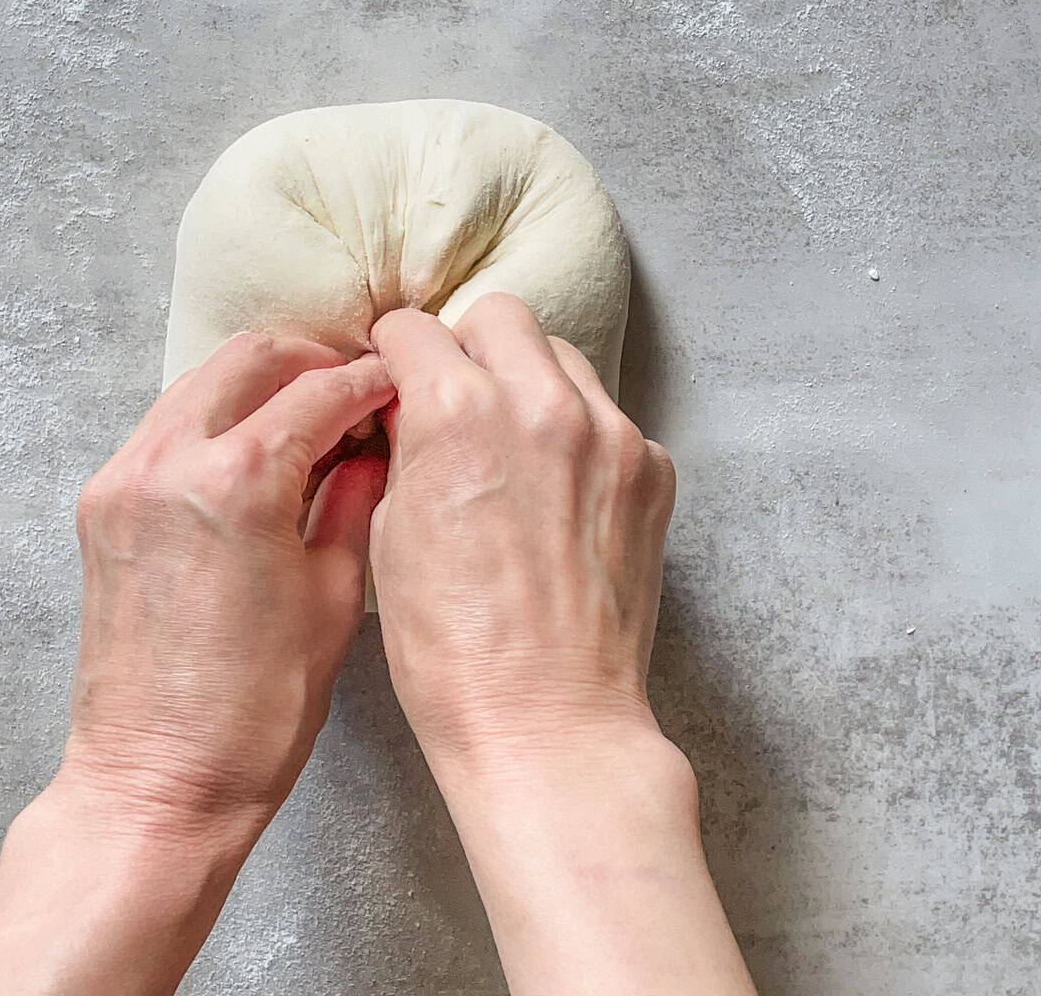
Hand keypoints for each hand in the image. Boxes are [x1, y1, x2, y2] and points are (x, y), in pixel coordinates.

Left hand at [0, 332, 393, 995]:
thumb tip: (371, 449)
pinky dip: (217, 420)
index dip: (370, 381)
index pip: (319, 390)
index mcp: (237, 481)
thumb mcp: (335, 599)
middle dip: (311, 362)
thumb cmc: (255, 713)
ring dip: (260, 386)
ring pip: (201, 382)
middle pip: (250, 358)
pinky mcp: (102, 506)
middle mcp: (169, 461)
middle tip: (355, 392)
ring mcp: (124, 479)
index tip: (399, 384)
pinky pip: (167, 426)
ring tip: (311, 422)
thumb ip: (355, 502)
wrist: (155, 788)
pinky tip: (257, 456)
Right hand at [368, 293, 674, 771]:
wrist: (549, 724)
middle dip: (467, 348)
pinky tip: (559, 496)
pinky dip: (580, 437)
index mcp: (458, 412)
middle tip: (456, 402)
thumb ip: (406, 447)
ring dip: (529, 384)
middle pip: (500, 316)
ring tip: (513, 449)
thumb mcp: (390, 533)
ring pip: (562, 357)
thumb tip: (411, 407)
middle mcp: (540, 404)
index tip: (397, 375)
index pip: (416, 328)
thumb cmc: (451, 651)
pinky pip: (608, 417)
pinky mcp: (651, 470)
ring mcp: (609, 434)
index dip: (395, 354)